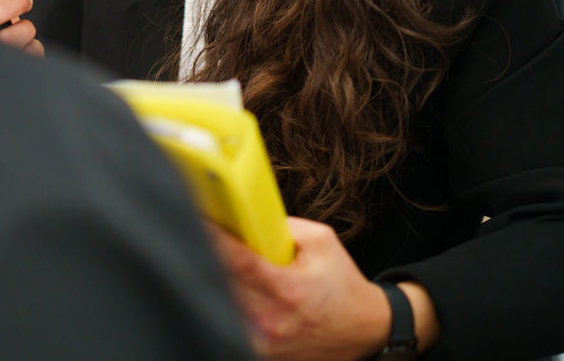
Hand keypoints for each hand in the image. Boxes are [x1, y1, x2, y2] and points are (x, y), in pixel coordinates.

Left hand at [208, 217, 389, 359]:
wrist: (364, 329)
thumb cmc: (342, 285)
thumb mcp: (321, 241)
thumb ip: (282, 226)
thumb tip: (246, 216)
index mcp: (288, 289)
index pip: (237, 261)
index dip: (213, 239)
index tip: (199, 222)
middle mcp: (273, 320)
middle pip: (222, 283)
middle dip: (212, 257)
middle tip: (209, 239)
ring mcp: (265, 342)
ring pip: (223, 303)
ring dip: (221, 282)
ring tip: (229, 268)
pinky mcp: (262, 354)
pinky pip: (233, 323)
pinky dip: (231, 305)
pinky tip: (241, 294)